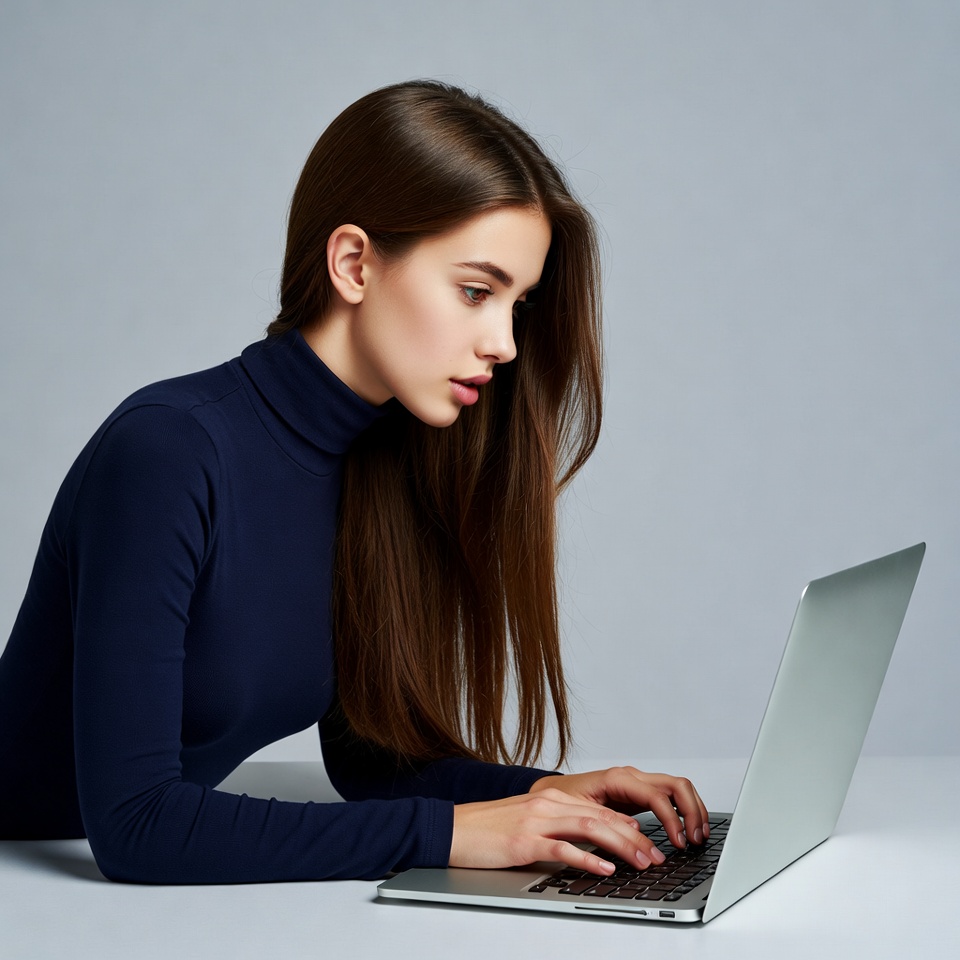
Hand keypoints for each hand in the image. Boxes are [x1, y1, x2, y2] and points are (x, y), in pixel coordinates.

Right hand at [449, 766, 707, 876]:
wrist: (452, 829)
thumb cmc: (487, 829)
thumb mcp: (526, 821)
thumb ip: (554, 826)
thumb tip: (584, 843)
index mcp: (550, 799)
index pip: (598, 809)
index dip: (627, 825)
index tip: (648, 841)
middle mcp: (547, 805)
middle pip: (601, 817)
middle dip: (634, 837)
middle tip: (656, 856)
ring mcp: (536, 821)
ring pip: (590, 828)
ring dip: (621, 846)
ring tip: (642, 862)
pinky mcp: (525, 841)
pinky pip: (563, 849)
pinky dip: (588, 859)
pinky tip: (605, 869)